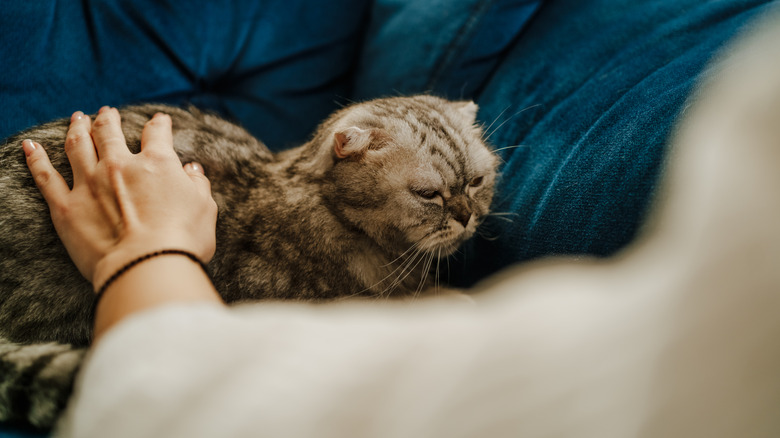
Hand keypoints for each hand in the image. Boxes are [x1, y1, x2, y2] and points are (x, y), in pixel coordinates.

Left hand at [23, 106, 217, 289]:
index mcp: (157, 163)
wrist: (147, 266)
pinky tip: (31, 147)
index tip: (160, 121)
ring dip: (77, 128)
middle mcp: (120, 165)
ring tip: (78, 118)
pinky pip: (45, 177)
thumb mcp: (205, 209)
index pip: (157, 134)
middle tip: (107, 112)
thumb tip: (191, 171)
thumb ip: (197, 185)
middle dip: (109, 119)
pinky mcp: (66, 207)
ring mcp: (89, 183)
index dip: (159, 125)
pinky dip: (36, 159)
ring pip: (78, 145)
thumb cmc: (183, 240)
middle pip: (110, 132)